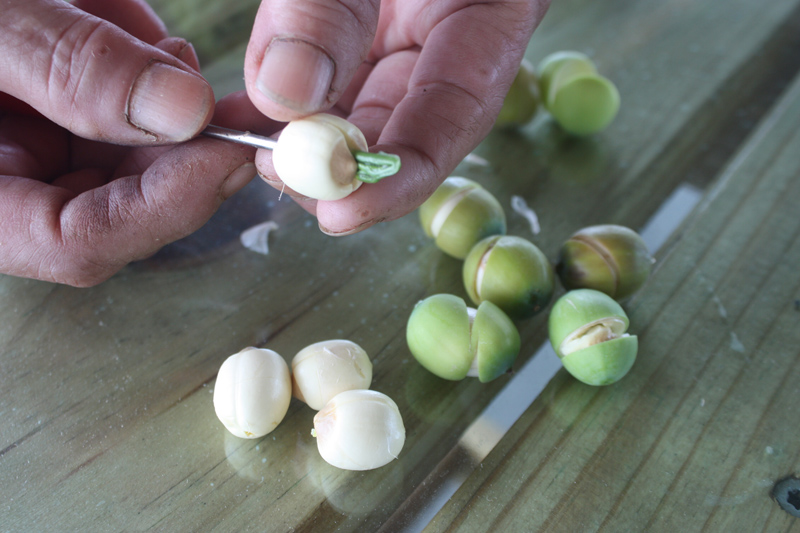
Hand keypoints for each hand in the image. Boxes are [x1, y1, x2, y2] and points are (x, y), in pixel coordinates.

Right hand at [0, 0, 261, 285]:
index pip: (79, 242)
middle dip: (181, 148)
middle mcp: (3, 189)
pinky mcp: (43, 116)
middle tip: (231, 100)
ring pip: (126, 156)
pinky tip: (131, 26)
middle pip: (120, 203)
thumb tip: (182, 110)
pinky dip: (135, 68)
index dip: (167, 205)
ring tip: (144, 32)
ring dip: (159, 100)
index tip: (231, 151)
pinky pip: (109, 111)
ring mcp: (26, 154)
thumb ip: (66, 66)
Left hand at [243, 0, 550, 234]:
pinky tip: (242, 115)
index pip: (457, 114)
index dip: (403, 175)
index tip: (343, 214)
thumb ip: (329, 6)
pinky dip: (280, 100)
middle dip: (340, 165)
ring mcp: (402, 36)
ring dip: (302, 137)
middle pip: (401, 126)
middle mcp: (449, 39)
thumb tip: (286, 94)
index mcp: (492, 12)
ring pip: (355, 108)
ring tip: (248, 141)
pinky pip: (321, 77)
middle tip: (279, 174)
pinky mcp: (359, 30)